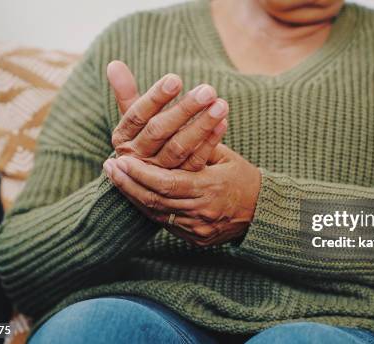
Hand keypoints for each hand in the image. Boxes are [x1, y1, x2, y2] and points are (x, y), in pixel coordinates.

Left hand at [103, 145, 261, 245]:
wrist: (264, 211)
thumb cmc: (243, 176)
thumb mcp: (224, 155)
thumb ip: (198, 143)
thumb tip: (171, 119)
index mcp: (209, 187)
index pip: (165, 182)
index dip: (140, 173)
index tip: (120, 159)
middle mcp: (201, 211)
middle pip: (154, 200)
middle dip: (128, 184)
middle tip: (109, 168)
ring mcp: (197, 228)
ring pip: (156, 214)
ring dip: (134, 196)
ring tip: (116, 179)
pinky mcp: (195, 238)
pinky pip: (165, 224)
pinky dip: (148, 208)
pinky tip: (135, 194)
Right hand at [106, 61, 227, 170]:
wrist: (152, 180)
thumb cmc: (144, 138)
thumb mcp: (134, 118)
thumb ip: (125, 92)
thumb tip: (113, 63)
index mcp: (123, 137)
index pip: (138, 115)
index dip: (156, 97)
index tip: (175, 79)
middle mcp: (137, 157)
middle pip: (160, 131)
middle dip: (184, 109)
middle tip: (208, 90)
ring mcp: (159, 172)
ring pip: (180, 147)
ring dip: (202, 125)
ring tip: (221, 104)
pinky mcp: (180, 182)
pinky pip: (196, 161)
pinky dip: (211, 142)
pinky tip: (223, 123)